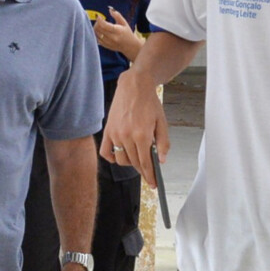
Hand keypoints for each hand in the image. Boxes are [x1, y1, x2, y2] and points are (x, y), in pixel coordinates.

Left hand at [93, 8, 143, 60]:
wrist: (130, 46)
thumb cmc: (127, 33)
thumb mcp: (124, 23)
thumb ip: (117, 15)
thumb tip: (110, 9)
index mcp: (117, 31)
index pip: (104, 25)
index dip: (99, 19)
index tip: (98, 15)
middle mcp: (112, 37)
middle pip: (98, 29)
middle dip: (97, 22)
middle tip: (99, 20)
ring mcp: (108, 42)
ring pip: (96, 34)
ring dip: (96, 28)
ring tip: (100, 25)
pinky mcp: (105, 46)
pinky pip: (96, 39)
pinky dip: (96, 34)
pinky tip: (99, 31)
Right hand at [101, 69, 168, 185]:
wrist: (134, 86)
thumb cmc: (149, 102)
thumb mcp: (162, 122)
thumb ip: (163, 143)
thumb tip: (160, 160)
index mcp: (142, 135)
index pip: (146, 163)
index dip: (150, 176)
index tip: (154, 184)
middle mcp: (127, 136)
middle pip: (134, 163)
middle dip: (143, 171)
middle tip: (149, 174)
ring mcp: (115, 134)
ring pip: (121, 159)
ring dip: (130, 163)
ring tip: (137, 159)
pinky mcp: (108, 131)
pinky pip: (106, 151)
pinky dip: (112, 158)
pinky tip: (119, 157)